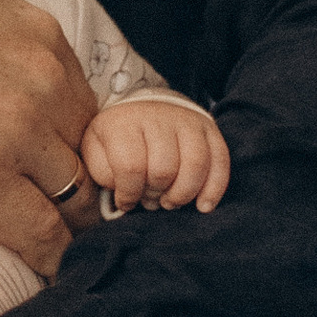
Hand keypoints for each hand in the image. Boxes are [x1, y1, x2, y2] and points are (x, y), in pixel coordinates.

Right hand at [0, 0, 98, 276]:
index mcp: (38, 35)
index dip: (70, 125)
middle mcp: (39, 88)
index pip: (84, 98)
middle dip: (74, 171)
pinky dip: (52, 255)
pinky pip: (39, 236)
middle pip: (84, 149)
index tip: (54, 143)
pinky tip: (52, 266)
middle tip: (54, 194)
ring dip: (67, 216)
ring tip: (57, 236)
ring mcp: (11, 140)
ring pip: (71, 195)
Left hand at [85, 97, 229, 213]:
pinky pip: (220, 160)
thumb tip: (124, 194)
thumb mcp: (96, 150)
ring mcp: (187, 121)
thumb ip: (102, 172)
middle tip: (150, 200)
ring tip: (170, 202)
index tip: (126, 202)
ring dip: (183, 194)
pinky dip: (214, 188)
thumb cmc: (118, 139)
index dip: (129, 194)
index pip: (131, 166)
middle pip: (164, 168)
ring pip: (195, 164)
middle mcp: (158, 118)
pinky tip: (203, 206)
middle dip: (156, 195)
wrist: (144, 110)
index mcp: (123, 123)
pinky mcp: (209, 128)